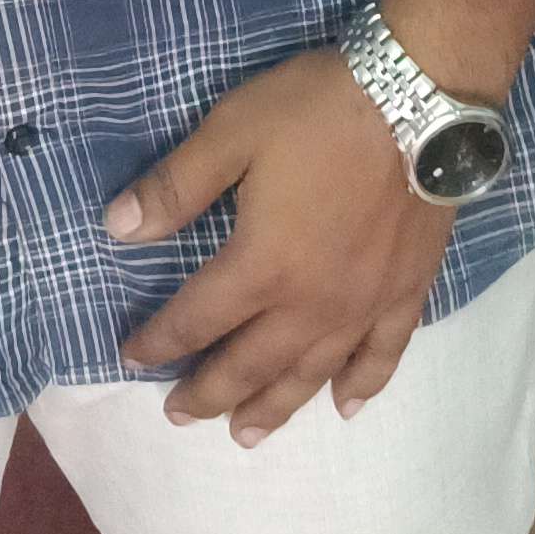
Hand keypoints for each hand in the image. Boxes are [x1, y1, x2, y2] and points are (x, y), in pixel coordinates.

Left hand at [104, 47, 453, 444]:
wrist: (420, 99)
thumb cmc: (317, 112)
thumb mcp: (231, 132)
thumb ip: (174, 187)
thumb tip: (114, 230)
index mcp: (262, 266)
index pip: (198, 318)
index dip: (160, 341)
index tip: (131, 356)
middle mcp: (311, 304)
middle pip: (251, 363)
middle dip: (209, 392)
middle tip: (178, 415)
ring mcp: (364, 304)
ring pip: (312, 374)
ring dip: (274, 407)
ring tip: (245, 435)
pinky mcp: (406, 291)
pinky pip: (382, 355)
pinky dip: (362, 386)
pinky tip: (346, 407)